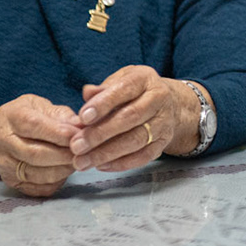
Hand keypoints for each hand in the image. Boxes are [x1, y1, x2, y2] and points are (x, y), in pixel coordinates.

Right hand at [0, 96, 81, 197]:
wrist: (1, 134)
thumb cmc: (27, 116)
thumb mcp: (42, 106)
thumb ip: (62, 115)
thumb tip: (82, 126)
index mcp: (12, 117)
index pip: (35, 126)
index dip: (60, 133)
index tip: (80, 135)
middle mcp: (3, 142)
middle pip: (36, 154)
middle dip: (65, 155)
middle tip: (84, 152)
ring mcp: (5, 164)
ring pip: (38, 174)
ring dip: (63, 170)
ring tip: (78, 161)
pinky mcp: (12, 182)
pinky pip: (38, 188)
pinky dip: (57, 182)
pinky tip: (65, 171)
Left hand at [70, 66, 201, 171]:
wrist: (168, 103)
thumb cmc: (135, 92)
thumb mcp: (120, 81)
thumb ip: (102, 89)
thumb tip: (87, 93)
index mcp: (145, 80)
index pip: (124, 90)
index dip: (103, 104)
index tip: (83, 118)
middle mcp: (158, 99)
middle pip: (130, 117)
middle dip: (101, 133)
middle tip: (77, 146)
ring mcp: (164, 122)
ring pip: (136, 140)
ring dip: (107, 153)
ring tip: (83, 161)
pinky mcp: (164, 141)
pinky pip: (144, 156)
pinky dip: (122, 163)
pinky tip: (102, 165)